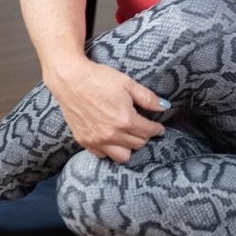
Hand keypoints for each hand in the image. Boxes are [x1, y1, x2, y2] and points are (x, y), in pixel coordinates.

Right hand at [51, 59, 168, 163]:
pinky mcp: (84, 141)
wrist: (70, 80)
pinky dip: (110, 150)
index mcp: (125, 120)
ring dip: (129, 147)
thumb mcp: (128, 84)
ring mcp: (97, 140)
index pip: (148, 131)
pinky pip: (102, 155)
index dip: (156, 129)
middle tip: (144, 128)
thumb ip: (148, 98)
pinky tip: (112, 139)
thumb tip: (165, 107)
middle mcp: (112, 134)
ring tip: (129, 136)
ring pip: (122, 156)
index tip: (158, 127)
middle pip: (138, 144)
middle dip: (144, 136)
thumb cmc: (99, 79)